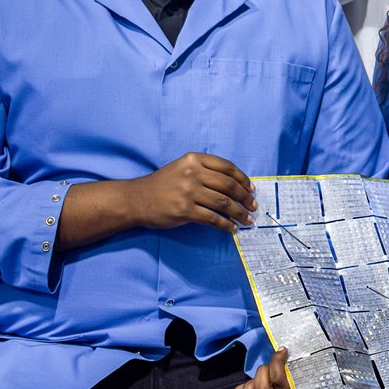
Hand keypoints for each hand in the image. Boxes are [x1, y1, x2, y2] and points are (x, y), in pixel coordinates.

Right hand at [125, 152, 256, 233]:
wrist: (136, 199)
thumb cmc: (162, 184)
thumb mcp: (182, 167)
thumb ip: (205, 170)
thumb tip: (235, 184)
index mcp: (194, 159)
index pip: (227, 167)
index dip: (243, 179)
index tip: (251, 189)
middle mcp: (192, 173)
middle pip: (228, 185)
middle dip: (245, 197)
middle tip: (253, 206)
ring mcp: (188, 192)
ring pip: (223, 203)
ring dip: (239, 213)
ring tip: (247, 220)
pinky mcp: (184, 211)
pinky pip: (212, 218)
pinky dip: (225, 225)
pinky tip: (232, 228)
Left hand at [232, 347, 295, 388]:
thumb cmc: (298, 383)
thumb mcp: (297, 376)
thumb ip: (289, 366)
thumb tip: (281, 349)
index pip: (278, 379)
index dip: (276, 361)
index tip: (282, 351)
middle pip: (261, 388)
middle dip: (262, 372)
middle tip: (269, 369)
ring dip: (252, 383)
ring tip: (259, 380)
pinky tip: (249, 388)